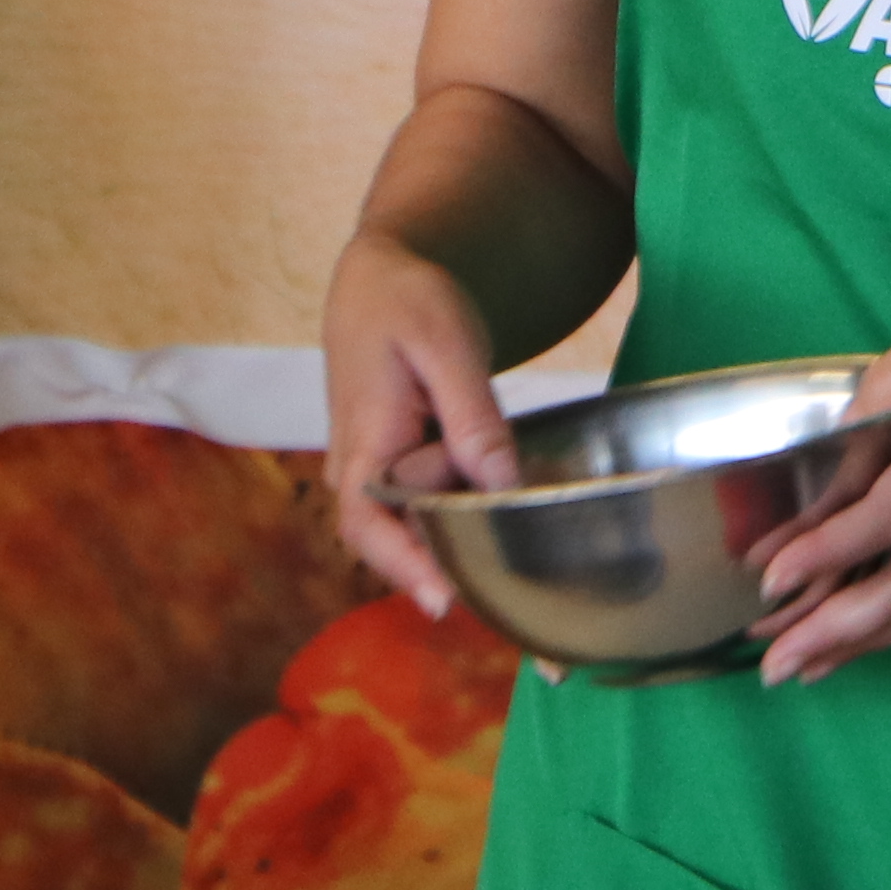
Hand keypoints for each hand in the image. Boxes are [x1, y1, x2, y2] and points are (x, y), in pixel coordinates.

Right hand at [317, 227, 525, 613]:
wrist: (380, 279)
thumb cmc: (408, 303)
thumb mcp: (448, 347)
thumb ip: (473, 417)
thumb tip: (500, 481)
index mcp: (364, 443)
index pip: (369, 525)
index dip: (405, 568)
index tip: (446, 602)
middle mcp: (361, 470)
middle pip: (396, 544)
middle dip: (447, 578)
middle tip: (516, 610)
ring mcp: (379, 471)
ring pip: (416, 529)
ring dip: (460, 554)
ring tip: (529, 588)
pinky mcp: (403, 465)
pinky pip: (430, 506)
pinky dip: (467, 521)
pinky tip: (518, 531)